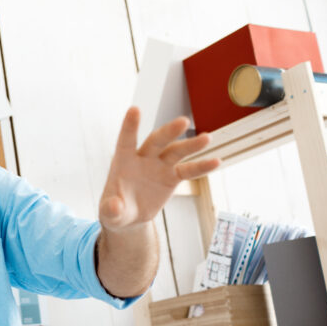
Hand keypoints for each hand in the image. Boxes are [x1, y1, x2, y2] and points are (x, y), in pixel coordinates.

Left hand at [99, 107, 219, 231]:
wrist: (129, 216)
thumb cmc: (115, 210)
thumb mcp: (110, 213)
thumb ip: (110, 209)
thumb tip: (114, 206)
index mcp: (123, 161)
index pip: (126, 140)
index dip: (130, 126)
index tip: (134, 109)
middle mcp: (143, 158)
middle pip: (156, 141)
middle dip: (169, 132)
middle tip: (184, 122)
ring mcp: (159, 166)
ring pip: (176, 151)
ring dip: (191, 145)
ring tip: (207, 138)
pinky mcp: (172, 177)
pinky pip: (188, 170)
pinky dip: (201, 167)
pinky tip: (216, 162)